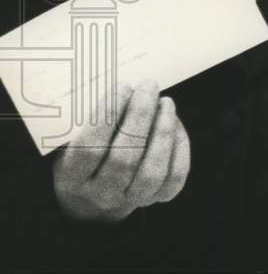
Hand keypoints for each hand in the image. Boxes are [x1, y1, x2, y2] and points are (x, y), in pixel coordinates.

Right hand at [53, 80, 190, 223]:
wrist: (94, 199)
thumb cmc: (84, 156)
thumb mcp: (71, 142)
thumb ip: (88, 121)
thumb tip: (121, 86)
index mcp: (72, 179)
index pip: (90, 149)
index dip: (108, 116)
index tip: (122, 86)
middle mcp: (101, 194)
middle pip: (124, 158)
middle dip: (140, 116)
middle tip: (148, 86)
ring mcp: (131, 199)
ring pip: (153, 170)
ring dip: (163, 131)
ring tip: (166, 102)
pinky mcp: (157, 198)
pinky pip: (175, 176)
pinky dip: (179, 146)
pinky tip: (175, 123)